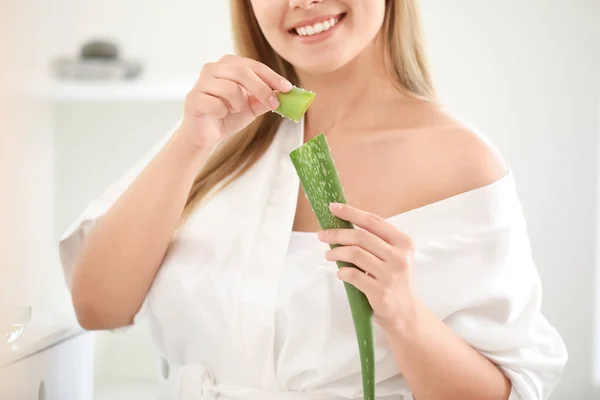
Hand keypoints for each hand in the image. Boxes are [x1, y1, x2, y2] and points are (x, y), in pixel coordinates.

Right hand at [177, 54, 292, 149]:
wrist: (205, 135)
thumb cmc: (227, 116)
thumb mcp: (252, 106)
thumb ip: (266, 98)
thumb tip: (285, 94)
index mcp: (228, 65)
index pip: (254, 66)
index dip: (272, 77)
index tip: (288, 88)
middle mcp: (213, 68)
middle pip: (242, 72)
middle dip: (262, 89)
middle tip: (274, 104)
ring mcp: (201, 82)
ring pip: (230, 88)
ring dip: (238, 104)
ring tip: (233, 110)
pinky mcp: (193, 98)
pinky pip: (216, 104)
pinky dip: (222, 112)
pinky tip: (219, 115)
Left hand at [318, 202, 417, 331]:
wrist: (405, 312)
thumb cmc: (394, 280)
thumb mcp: (393, 256)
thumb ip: (375, 241)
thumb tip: (343, 224)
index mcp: (403, 242)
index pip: (373, 221)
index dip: (351, 212)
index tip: (333, 207)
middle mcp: (399, 257)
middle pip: (361, 236)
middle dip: (337, 233)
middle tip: (322, 235)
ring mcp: (390, 275)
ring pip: (354, 254)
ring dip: (336, 252)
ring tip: (329, 255)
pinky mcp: (380, 291)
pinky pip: (353, 275)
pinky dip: (342, 271)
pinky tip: (340, 272)